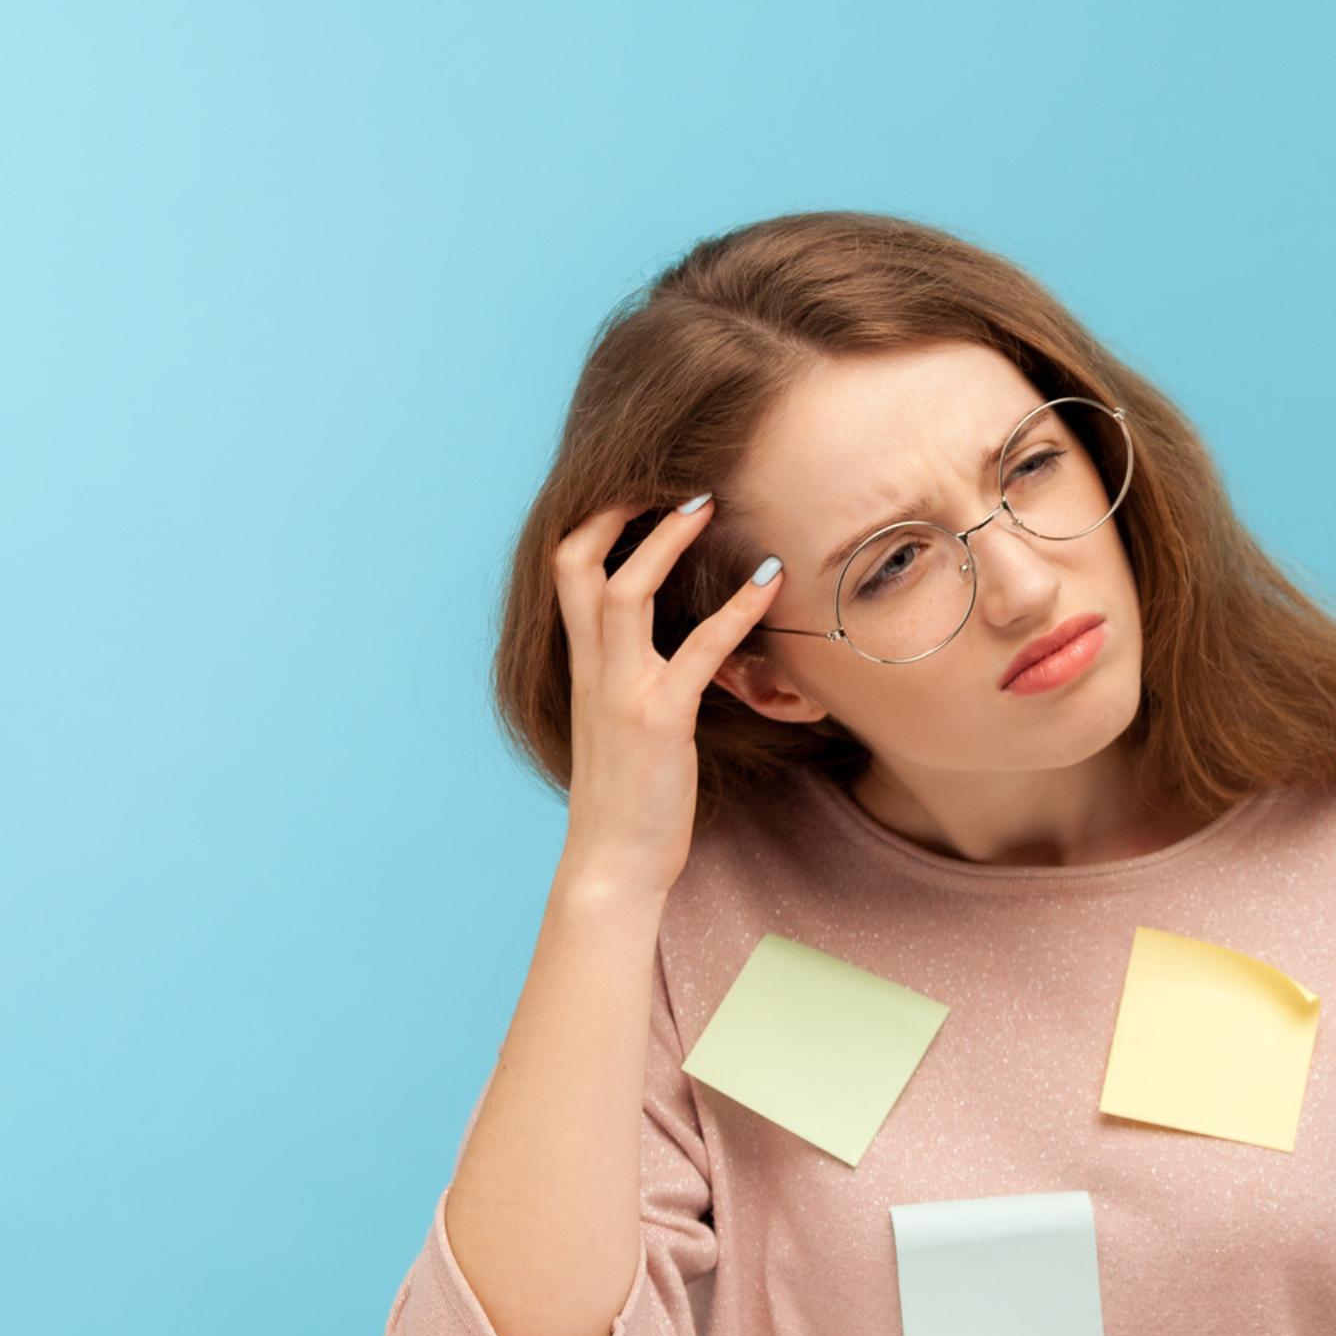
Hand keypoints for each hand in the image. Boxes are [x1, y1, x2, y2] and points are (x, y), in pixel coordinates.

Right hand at [547, 497, 784, 896]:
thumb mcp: (617, 723)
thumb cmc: (626, 796)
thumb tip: (666, 649)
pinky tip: (770, 584)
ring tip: (709, 502)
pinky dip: (736, 610)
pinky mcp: (660, 719)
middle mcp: (592, 668)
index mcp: (580, 665)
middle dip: (615, 509)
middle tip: (666, 474)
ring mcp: (621, 691)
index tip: (634, 487)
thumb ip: (628, 678)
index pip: (565, 570)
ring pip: (626, 592)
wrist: (612, 862)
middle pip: (576, 562)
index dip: (593, 521)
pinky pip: (698, 650)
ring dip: (666, 539)